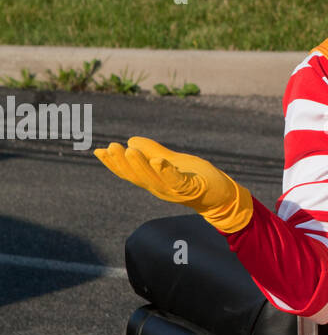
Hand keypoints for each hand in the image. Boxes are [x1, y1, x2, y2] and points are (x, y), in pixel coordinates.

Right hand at [94, 136, 252, 233]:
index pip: (129, 173)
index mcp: (153, 181)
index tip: (99, 151)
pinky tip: (158, 161)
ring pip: (153, 179)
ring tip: (129, 150)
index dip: (113, 164)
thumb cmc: (196, 178)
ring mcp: (175, 190)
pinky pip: (177, 181)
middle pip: (136, 176)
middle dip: (121, 163)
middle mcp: (160, 188)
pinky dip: (167, 172)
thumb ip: (152, 151)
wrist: (221, 194)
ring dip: (140, 165)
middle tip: (110, 147)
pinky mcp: (192, 188)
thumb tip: (130, 141)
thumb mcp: (171, 160)